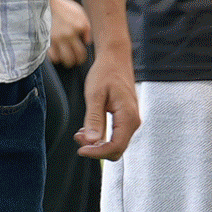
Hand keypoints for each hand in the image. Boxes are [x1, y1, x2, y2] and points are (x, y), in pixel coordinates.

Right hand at [46, 0, 90, 69]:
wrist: (46, 2)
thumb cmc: (64, 7)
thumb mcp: (80, 13)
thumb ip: (87, 28)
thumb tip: (87, 42)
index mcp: (78, 27)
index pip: (82, 51)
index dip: (82, 58)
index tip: (80, 58)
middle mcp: (68, 34)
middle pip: (73, 58)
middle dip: (74, 62)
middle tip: (74, 61)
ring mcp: (56, 38)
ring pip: (62, 59)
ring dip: (64, 61)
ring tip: (65, 59)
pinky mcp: (46, 38)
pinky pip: (51, 55)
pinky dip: (54, 57)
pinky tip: (55, 54)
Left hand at [75, 43, 139, 159]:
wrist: (115, 59)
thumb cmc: (105, 73)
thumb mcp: (95, 95)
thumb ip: (93, 119)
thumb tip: (92, 141)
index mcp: (128, 116)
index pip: (116, 147)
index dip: (97, 153)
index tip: (80, 149)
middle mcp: (133, 121)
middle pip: (116, 150)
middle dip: (96, 149)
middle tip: (78, 136)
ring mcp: (131, 121)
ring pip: (115, 144)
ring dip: (97, 144)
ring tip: (80, 132)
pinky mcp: (126, 119)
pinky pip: (115, 136)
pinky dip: (101, 137)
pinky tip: (87, 129)